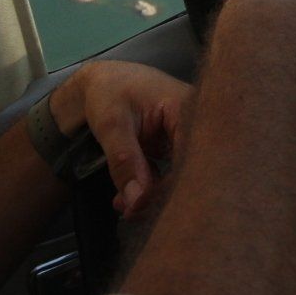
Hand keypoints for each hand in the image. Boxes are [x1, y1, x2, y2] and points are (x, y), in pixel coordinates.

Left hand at [51, 61, 188, 217]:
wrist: (99, 83)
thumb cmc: (108, 92)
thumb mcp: (112, 126)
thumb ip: (125, 162)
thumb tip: (137, 202)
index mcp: (188, 108)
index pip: (193, 157)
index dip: (172, 187)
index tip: (143, 207)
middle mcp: (196, 123)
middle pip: (191, 170)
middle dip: (160, 196)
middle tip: (130, 212)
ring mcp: (187, 136)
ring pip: (180, 176)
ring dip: (153, 196)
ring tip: (125, 207)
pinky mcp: (177, 147)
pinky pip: (171, 174)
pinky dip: (150, 190)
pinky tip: (128, 199)